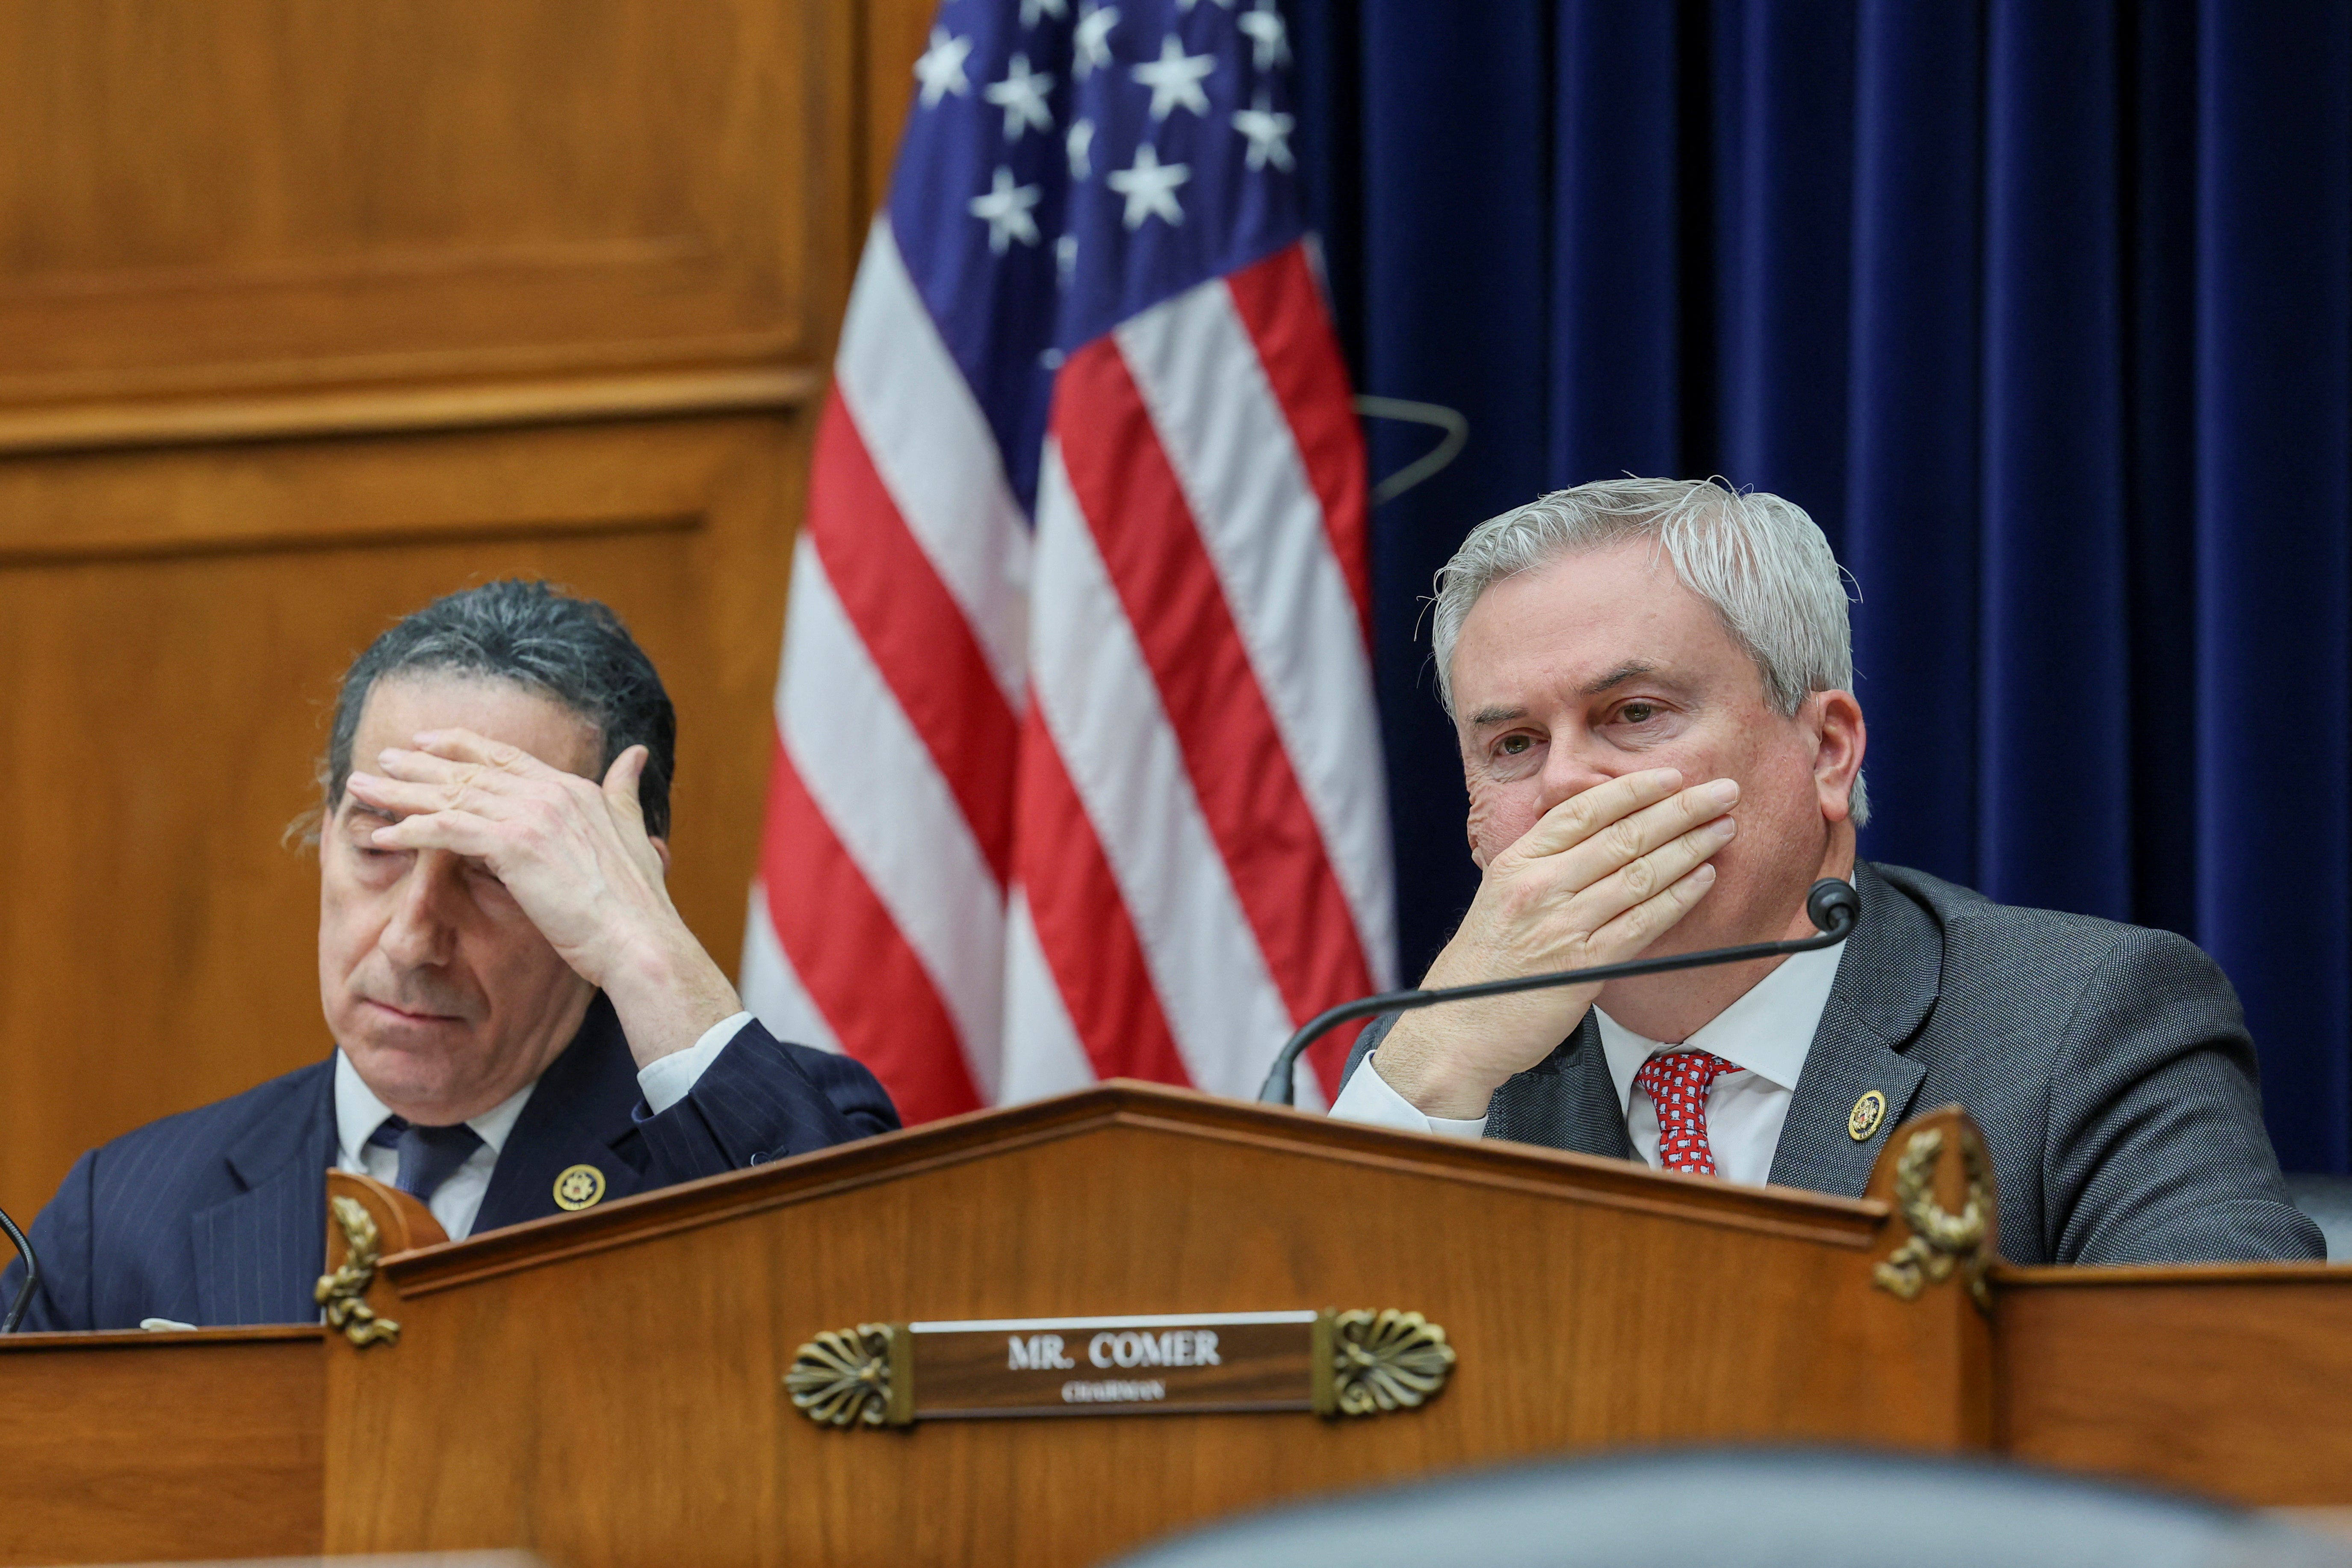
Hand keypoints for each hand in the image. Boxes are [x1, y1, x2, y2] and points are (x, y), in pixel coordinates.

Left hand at [346, 729, 741, 1065]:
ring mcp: (531, 815)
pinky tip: (381, 833)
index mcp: (574, 789)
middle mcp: (551, 792)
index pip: (506, 757)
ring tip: (363, 787)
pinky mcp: (513, 845)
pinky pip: (447, 830)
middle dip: (420, 764)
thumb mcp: (634, 831)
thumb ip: (625, 790)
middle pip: (470, 771)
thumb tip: (636, 755)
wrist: (638, 938)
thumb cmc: (637, 901)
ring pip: (451, 795)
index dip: (463, 746)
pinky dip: (411, 830)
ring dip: (401, 791)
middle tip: (381, 759)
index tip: (427, 741)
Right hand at [1373, 769, 1737, 1117]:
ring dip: (1690, 847)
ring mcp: (1561, 924)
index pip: (1584, 809)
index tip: (1673, 777)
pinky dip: (1678, 897)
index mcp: (1517, 861)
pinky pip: (1642, 923)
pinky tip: (1704, 878)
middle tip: (1721, 792)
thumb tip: (1600, 835)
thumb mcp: (1500, 896)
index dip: (1635, 788)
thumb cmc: (1482, 966)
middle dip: (1680, 808)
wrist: (1456, 1026)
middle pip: (1622, 834)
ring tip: (1723, 828)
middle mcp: (1538, 885)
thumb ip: (1544, 865)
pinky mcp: (1583, 965)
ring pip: (1639, 873)